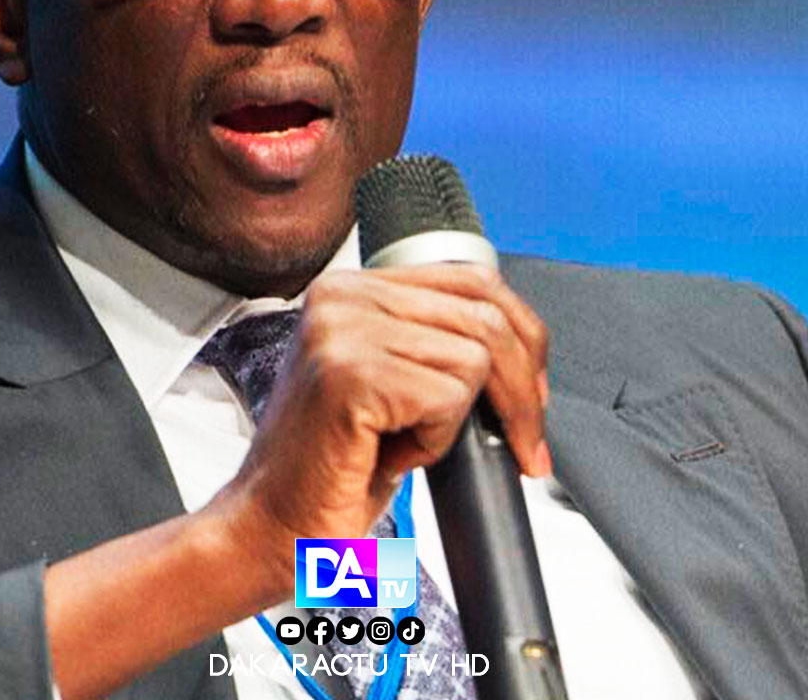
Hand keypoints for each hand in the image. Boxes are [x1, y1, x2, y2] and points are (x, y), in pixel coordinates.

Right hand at [209, 263, 550, 598]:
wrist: (274, 528)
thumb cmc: (331, 468)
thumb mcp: (390, 383)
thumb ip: (434, 341)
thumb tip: (524, 344)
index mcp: (351, 288)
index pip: (472, 280)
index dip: (522, 338)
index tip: (532, 396)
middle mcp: (341, 297)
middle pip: (486, 316)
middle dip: (522, 391)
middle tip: (525, 445)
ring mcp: (342, 331)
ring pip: (473, 358)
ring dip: (456, 422)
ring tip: (405, 445)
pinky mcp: (351, 374)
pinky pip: (448, 398)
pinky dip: (434, 442)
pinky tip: (387, 456)